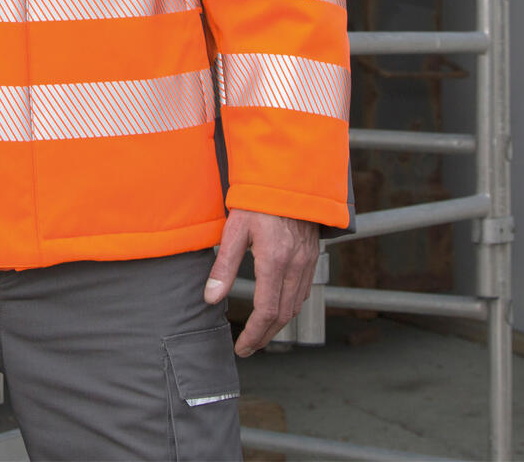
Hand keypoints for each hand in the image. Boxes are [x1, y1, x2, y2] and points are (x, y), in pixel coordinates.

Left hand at [203, 209, 318, 356]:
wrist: (287, 177)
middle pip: (283, 315)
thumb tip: (211, 298)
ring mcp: (308, 260)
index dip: (254, 334)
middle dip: (266, 335)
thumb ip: (223, 266)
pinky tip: (279, 307)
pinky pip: (305, 290)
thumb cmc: (257, 199)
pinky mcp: (312, 254)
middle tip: (249, 346)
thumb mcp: (234, 230)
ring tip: (261, 332)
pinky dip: (291, 306)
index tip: (242, 347)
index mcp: (275, 260)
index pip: (266, 311)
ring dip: (279, 324)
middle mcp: (296, 264)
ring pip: (297, 305)